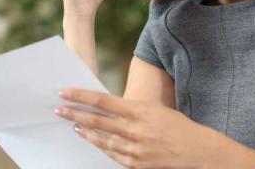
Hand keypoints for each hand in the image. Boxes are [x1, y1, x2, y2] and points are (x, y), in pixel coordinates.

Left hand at [55, 89, 218, 167]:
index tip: (65, 92)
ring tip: (72, 124)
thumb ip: (130, 109)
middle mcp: (134, 130)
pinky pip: (111, 154)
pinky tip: (90, 139)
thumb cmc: (176, 125)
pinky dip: (99, 145)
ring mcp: (134, 148)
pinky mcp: (136, 163)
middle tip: (58, 109)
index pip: (103, 101)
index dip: (81, 96)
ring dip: (85, 130)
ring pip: (101, 138)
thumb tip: (106, 105)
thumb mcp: (154, 109)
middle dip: (74, 113)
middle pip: (97, 120)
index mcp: (139, 111)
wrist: (196, 150)